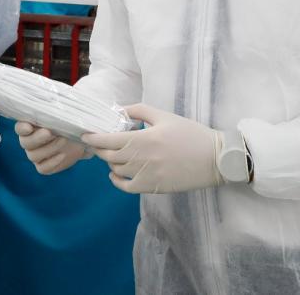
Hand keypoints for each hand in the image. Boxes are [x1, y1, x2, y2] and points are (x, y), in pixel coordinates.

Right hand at [15, 121, 90, 174]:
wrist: (78, 141)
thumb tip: (54, 110)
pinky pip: (43, 168)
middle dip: (37, 138)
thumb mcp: (62, 116)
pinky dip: (52, 162)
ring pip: (34, 156)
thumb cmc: (67, 124)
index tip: (29, 127)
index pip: (19, 128)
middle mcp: (29, 142)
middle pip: (25, 143)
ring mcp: (35, 155)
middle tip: (49, 132)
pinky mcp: (44, 166)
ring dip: (49, 148)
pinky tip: (62, 155)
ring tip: (63, 140)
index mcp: (29, 127)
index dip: (22, 128)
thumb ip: (54, 114)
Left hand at [83, 104, 221, 194]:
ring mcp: (146, 175)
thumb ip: (139, 111)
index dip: (92, 138)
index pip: (108, 140)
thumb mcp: (164, 116)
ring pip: (116, 170)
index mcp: (142, 139)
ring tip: (110, 153)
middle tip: (94, 143)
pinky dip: (117, 181)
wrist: (215, 159)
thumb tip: (119, 110)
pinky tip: (115, 175)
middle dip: (98, 149)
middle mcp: (140, 159)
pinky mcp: (153, 187)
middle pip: (108, 156)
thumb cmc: (190, 134)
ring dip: (109, 161)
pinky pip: (126, 187)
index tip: (84, 135)